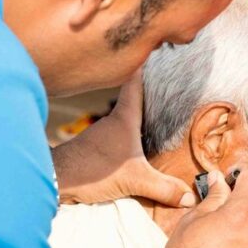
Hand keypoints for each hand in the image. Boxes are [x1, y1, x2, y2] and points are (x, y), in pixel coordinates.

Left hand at [50, 71, 195, 206]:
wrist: (56, 180)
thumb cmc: (91, 170)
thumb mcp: (134, 180)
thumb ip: (164, 188)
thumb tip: (190, 197)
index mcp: (124, 118)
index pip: (136, 83)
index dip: (146, 66)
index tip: (155, 50)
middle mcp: (113, 122)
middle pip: (133, 100)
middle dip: (150, 93)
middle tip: (169, 84)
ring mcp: (102, 135)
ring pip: (125, 120)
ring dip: (139, 119)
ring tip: (161, 118)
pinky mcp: (95, 149)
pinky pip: (118, 138)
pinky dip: (129, 139)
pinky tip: (137, 150)